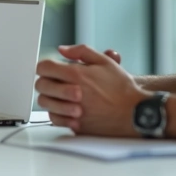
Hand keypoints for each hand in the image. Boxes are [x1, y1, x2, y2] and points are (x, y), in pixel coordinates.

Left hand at [34, 44, 148, 136]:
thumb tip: (62, 50)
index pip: (44, 67)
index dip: (44, 67)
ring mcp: (73, 111)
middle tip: (52, 81)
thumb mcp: (104, 62)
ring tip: (59, 95)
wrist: (135, 111)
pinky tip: (65, 109)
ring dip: (49, 97)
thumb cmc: (122, 88)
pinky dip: (56, 113)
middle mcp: (71, 93)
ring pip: (45, 103)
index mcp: (76, 74)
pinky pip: (54, 119)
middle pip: (40, 85)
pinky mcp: (76, 126)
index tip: (49, 69)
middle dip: (45, 81)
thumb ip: (81, 51)